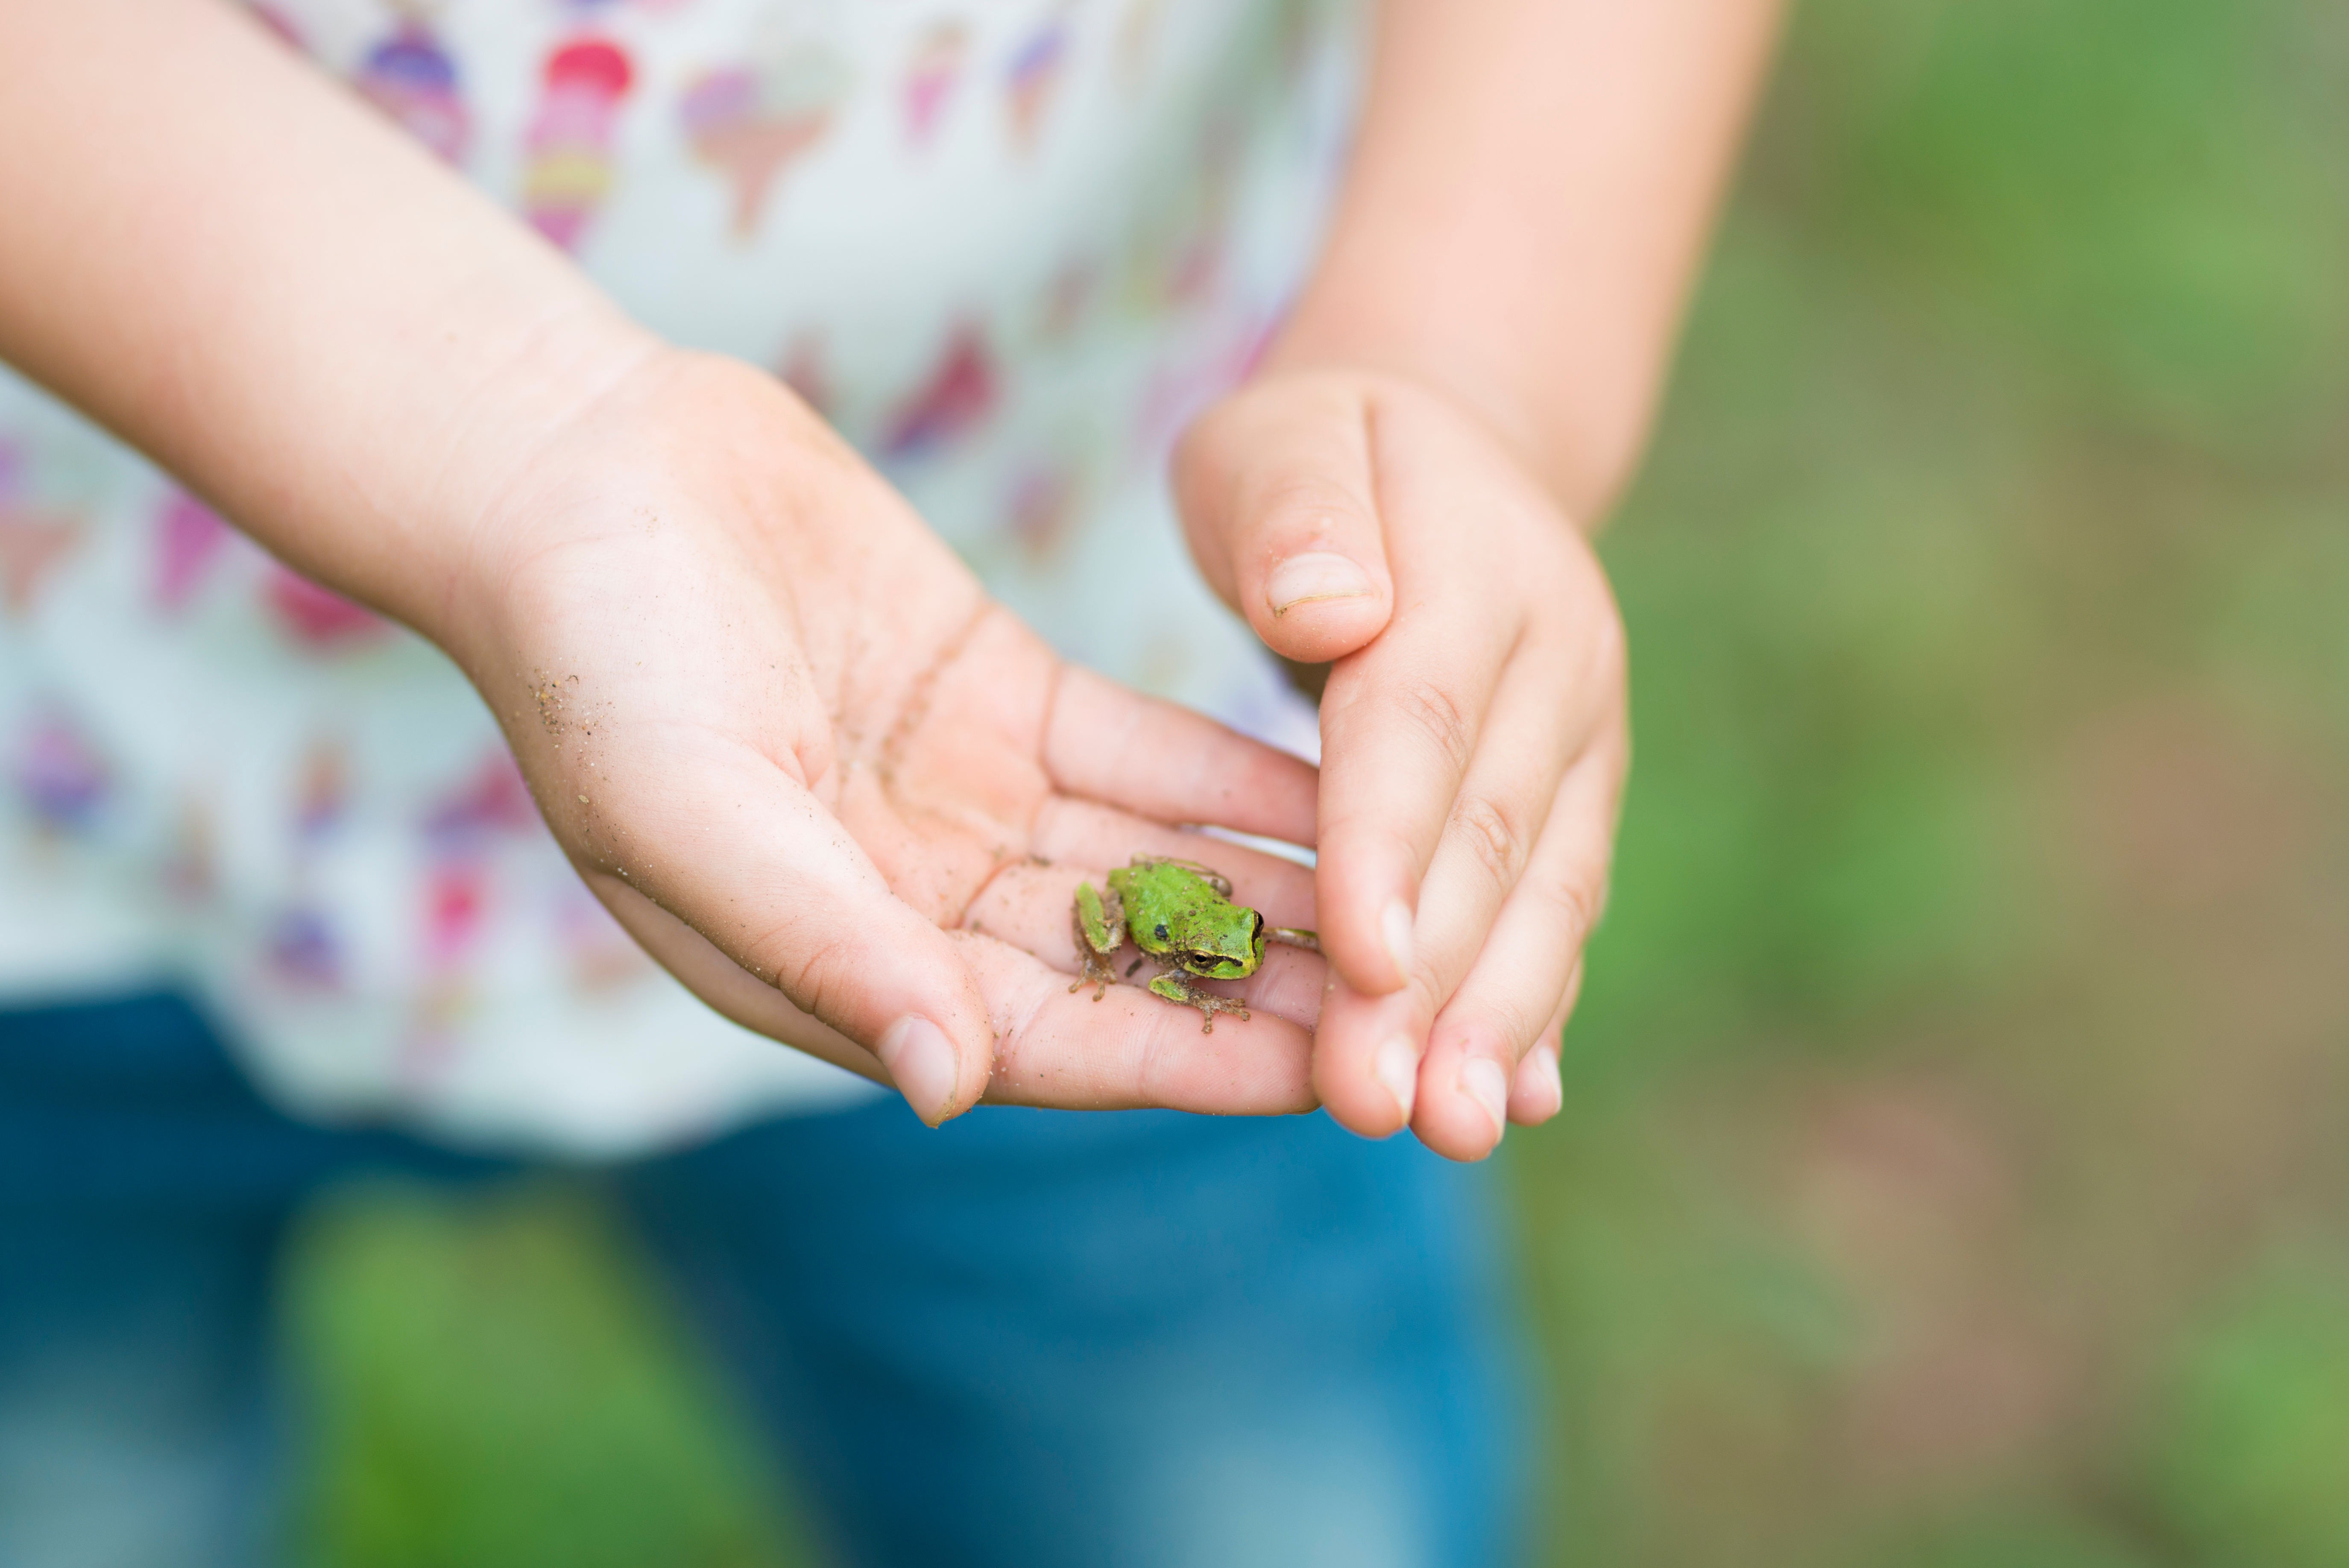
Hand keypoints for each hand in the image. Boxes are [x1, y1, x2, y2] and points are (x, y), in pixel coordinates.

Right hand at [441, 350, 1328, 1124]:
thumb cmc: (592, 660)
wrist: (572, 476)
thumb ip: (823, 944)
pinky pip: (1146, 753)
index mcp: (840, 964)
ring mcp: (966, 801)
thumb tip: (950, 1085)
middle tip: (1412, 1009)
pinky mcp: (1002, 697)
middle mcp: (917, 903)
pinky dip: (1234, 776)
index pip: (1045, 1038)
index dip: (1184, 1060)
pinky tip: (1345, 787)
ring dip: (1275, 889)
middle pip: (1124, 968)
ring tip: (1413, 904)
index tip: (1322, 1076)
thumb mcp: (689, 813)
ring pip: (1152, 867)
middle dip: (1263, 991)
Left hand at [1175, 369, 1628, 1159]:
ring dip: (1497, 1019)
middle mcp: (1558, 662)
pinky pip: (1559, 904)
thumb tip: (1332, 609)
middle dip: (1436, 979)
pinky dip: (1537, 1004)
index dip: (1390, 844)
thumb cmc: (1322, 459)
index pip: (1422, 722)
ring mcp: (1584, 736)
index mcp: (1475, 571)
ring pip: (1545, 891)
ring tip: (1448, 1131)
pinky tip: (1515, 1100)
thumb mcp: (1280, 442)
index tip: (1364, 962)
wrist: (1444, 456)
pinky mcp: (1577, 796)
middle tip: (1379, 1106)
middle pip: (1491, 835)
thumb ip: (1296, 514)